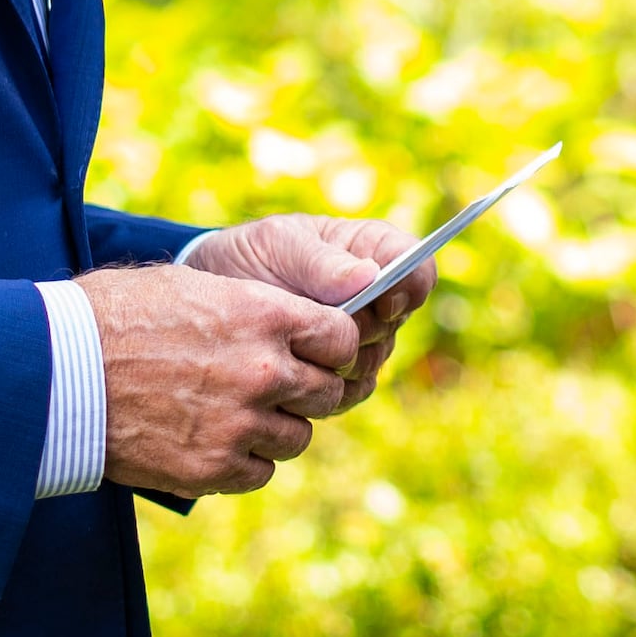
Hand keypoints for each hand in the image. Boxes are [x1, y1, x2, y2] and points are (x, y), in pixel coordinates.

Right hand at [80, 254, 359, 497]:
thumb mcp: (193, 287)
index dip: (331, 346)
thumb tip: (294, 322)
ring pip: (298, 436)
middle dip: (307, 389)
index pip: (343, 338)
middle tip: (274, 387)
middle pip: (328, 392)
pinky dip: (244, 461)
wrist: (56, 370)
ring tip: (235, 414)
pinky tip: (212, 440)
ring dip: (276, 428)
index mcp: (265, 315)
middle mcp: (264, 371)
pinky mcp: (213, 468)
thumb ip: (254, 307)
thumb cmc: (115, 315)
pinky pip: (261, 472)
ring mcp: (241, 424)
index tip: (315, 351)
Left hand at [185, 215, 426, 412]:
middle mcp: (378, 299)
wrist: (215, 293)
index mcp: (375, 254)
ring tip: (293, 346)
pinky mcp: (341, 374)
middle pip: (397, 323)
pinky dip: (327, 387)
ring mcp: (362, 340)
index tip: (379, 293)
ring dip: (338, 360)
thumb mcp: (279, 245)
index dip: (410, 285)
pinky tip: (292, 373)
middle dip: (358, 326)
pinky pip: (352, 391)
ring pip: (375, 362)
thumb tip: (367, 277)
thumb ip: (320, 262)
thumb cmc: (251, 255)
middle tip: (315, 322)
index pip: (420, 271)